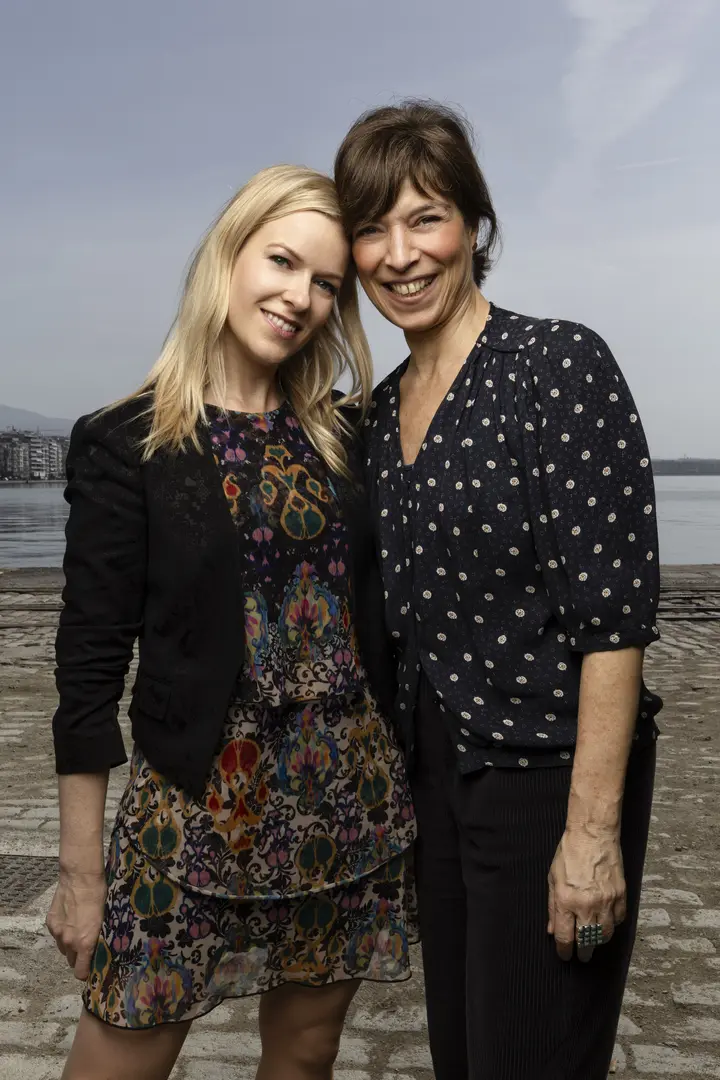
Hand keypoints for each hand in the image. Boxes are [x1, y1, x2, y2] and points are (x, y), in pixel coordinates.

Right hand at [46, 870, 106, 980]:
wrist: (81, 878)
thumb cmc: (99, 897)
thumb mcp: (104, 921)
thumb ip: (98, 939)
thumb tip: (98, 950)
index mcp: (85, 944)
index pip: (80, 972)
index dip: (85, 972)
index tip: (90, 968)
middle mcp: (69, 942)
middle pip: (71, 961)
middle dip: (78, 957)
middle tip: (86, 945)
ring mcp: (57, 932)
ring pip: (63, 948)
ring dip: (69, 944)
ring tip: (78, 930)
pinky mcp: (50, 922)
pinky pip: (56, 935)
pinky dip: (62, 931)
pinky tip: (70, 919)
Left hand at [547, 826, 625, 961]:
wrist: (593, 834)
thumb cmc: (569, 853)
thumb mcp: (552, 879)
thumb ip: (552, 907)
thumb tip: (552, 929)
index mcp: (566, 901)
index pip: (565, 937)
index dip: (565, 951)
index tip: (565, 955)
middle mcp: (586, 905)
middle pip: (587, 941)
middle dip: (584, 953)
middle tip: (583, 957)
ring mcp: (606, 901)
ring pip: (605, 934)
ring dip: (598, 940)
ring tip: (593, 940)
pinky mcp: (620, 895)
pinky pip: (619, 919)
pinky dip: (613, 924)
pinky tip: (606, 921)